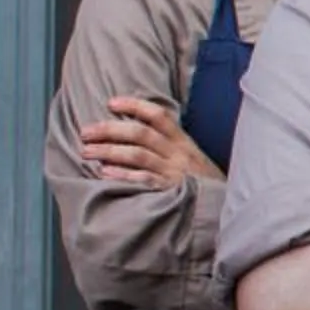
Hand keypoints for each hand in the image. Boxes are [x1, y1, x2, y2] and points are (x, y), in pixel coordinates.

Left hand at [80, 96, 220, 189]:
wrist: (223, 206)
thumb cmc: (201, 181)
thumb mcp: (191, 157)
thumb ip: (168, 144)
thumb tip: (133, 130)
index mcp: (183, 142)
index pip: (158, 116)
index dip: (134, 106)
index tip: (111, 103)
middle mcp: (178, 154)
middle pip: (141, 134)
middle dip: (110, 130)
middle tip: (85, 132)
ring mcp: (174, 172)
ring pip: (138, 155)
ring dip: (109, 151)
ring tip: (86, 151)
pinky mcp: (170, 192)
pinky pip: (144, 180)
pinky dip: (123, 175)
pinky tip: (105, 172)